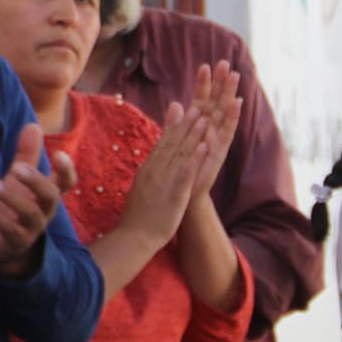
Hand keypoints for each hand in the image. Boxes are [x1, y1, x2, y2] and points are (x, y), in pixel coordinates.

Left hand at [0, 124, 63, 278]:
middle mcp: (45, 211)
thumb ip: (26, 155)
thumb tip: (33, 125)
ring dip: (11, 197)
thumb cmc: (15, 205)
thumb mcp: (19, 179)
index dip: (66, 169)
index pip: (67, 182)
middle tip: (16, 168)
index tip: (58, 153)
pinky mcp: (16, 241)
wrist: (3, 243)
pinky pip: (11, 230)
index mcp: (48, 194)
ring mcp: (32, 228)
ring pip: (30, 213)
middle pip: (51, 196)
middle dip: (35, 181)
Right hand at [119, 101, 211, 245]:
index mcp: (149, 168)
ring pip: (181, 153)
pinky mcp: (175, 193)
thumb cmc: (139, 215)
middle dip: (187, 124)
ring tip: (205, 118)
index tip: (185, 109)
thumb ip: (150, 170)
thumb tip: (153, 158)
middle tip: (198, 105)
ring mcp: (164, 180)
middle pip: (173, 143)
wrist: (135, 236)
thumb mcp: (142, 186)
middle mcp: (155, 170)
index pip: (164, 143)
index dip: (176, 126)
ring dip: (193, 135)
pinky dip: (196, 158)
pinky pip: (187, 173)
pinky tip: (205, 147)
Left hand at [183, 61, 241, 197]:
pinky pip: (228, 130)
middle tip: (225, 62)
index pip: (201, 100)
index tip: (205, 65)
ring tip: (235, 76)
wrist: (185, 194)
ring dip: (229, 93)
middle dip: (220, 82)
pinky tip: (236, 103)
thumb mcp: (176, 142)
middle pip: (216, 101)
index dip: (203, 84)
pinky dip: (232, 116)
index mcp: (197, 126)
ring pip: (224, 111)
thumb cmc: (182, 168)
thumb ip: (176, 122)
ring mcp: (217, 138)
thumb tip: (175, 102)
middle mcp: (210, 129)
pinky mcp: (220, 150)